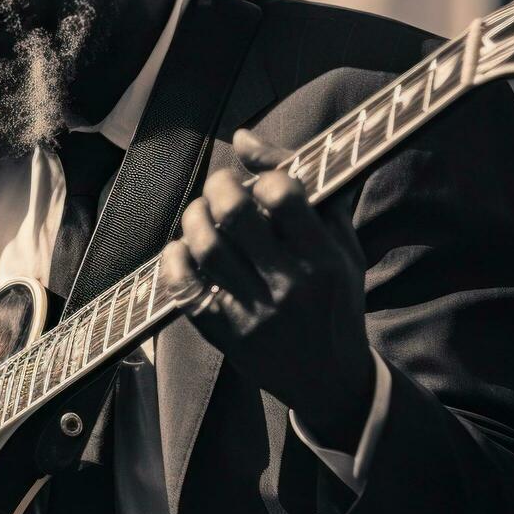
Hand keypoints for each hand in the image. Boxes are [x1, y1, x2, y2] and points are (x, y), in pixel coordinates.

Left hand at [158, 129, 376, 448]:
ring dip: (194, 218)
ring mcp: (254, 313)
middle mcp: (290, 287)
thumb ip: (301, 186)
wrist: (328, 378)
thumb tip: (242, 136)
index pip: (285, 196)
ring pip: (205, 247)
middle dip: (219, 187)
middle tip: (221, 187)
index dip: (262, 177)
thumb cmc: (334, 297)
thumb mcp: (340, 244)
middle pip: (236, 215)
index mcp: (326, 260)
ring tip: (201, 213)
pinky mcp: (224, 334)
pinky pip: (183, 288)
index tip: (261, 183)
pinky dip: (174, 259)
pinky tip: (183, 249)